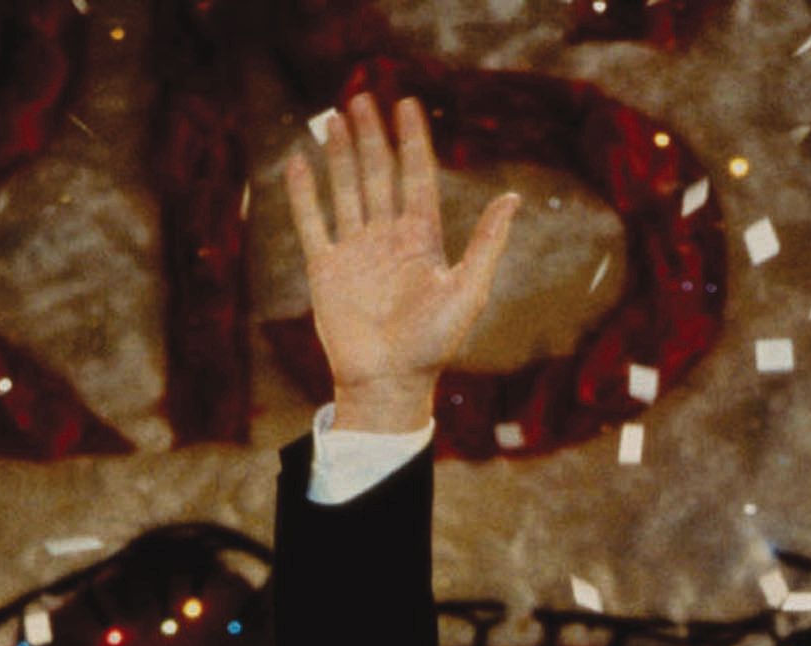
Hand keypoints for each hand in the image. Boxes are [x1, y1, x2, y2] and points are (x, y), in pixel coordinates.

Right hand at [280, 94, 518, 433]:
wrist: (389, 383)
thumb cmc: (433, 345)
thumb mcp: (468, 291)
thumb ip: (486, 243)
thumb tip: (513, 199)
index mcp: (422, 239)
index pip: (416, 177)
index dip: (412, 141)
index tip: (406, 104)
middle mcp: (388, 238)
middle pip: (378, 174)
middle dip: (371, 137)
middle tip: (363, 98)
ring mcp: (355, 251)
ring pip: (346, 189)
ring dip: (340, 155)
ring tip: (335, 118)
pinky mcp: (326, 269)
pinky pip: (312, 223)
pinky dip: (304, 195)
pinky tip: (298, 164)